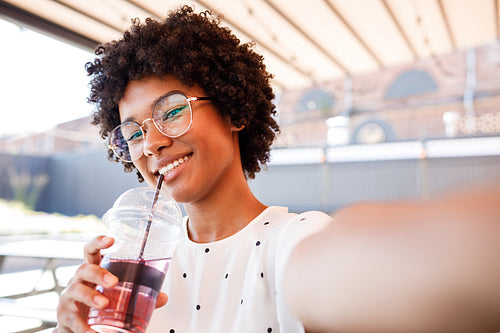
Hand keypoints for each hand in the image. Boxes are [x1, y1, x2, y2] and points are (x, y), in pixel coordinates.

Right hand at [54, 236, 168, 332]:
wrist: (74, 328)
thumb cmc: (95, 305)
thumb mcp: (116, 297)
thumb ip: (139, 296)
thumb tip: (163, 297)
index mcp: (92, 272)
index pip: (91, 251)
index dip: (98, 242)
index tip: (111, 239)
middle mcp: (78, 281)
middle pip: (83, 269)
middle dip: (98, 273)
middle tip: (114, 282)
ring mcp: (69, 298)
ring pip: (75, 290)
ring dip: (90, 296)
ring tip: (104, 304)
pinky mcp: (64, 317)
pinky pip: (71, 319)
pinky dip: (83, 326)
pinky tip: (92, 332)